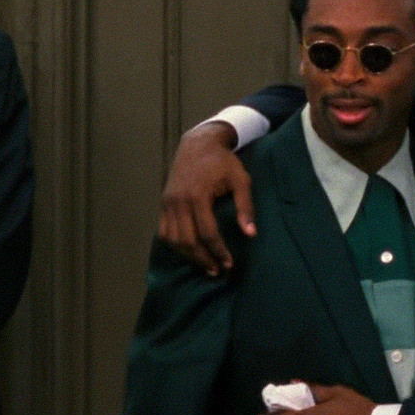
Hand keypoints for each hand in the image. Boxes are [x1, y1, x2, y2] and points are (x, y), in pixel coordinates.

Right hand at [158, 120, 254, 275]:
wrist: (198, 143)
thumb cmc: (223, 162)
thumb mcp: (241, 180)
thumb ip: (245, 207)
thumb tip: (251, 234)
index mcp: (198, 195)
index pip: (207, 233)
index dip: (219, 251)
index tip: (229, 264)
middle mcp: (179, 201)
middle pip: (187, 241)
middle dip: (203, 259)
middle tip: (217, 271)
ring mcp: (168, 202)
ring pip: (173, 239)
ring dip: (188, 256)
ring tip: (205, 266)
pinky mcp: (163, 203)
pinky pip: (164, 231)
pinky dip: (175, 245)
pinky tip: (188, 252)